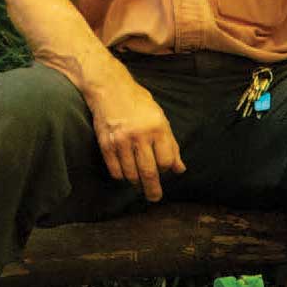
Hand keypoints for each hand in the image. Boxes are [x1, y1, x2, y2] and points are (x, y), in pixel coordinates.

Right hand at [88, 78, 183, 202]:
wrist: (110, 89)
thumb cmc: (139, 103)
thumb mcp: (160, 119)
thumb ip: (171, 145)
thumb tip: (180, 169)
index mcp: (157, 128)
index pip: (166, 161)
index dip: (166, 169)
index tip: (164, 170)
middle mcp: (140, 136)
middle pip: (149, 172)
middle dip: (153, 189)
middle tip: (154, 198)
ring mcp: (122, 141)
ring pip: (131, 174)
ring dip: (136, 182)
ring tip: (138, 183)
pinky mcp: (106, 144)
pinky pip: (115, 170)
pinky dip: (121, 176)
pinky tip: (125, 174)